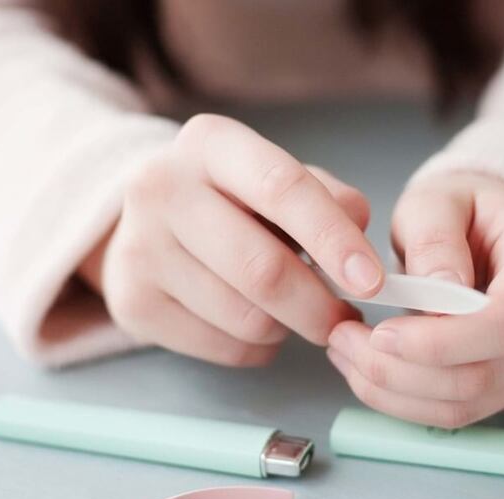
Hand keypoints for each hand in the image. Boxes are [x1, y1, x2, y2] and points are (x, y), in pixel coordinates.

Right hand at [81, 114, 383, 366]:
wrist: (143, 226)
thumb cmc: (232, 203)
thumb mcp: (277, 180)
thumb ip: (327, 198)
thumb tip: (359, 230)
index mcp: (209, 144)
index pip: (281, 188)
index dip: (333, 239)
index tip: (372, 281)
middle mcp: (160, 188)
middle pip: (262, 269)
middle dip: (318, 306)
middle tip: (344, 320)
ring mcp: (138, 248)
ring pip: (246, 318)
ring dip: (289, 328)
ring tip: (292, 313)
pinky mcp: (131, 302)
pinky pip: (224, 348)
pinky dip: (259, 348)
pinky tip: (256, 326)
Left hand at [326, 171, 503, 427]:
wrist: (493, 230)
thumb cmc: (465, 210)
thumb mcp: (437, 200)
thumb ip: (434, 239)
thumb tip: (437, 295)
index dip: (441, 342)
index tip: (381, 334)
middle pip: (485, 374)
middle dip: (401, 371)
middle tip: (342, 342)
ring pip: (469, 405)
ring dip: (395, 392)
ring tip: (347, 354)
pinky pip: (463, 412)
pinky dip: (407, 400)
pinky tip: (373, 369)